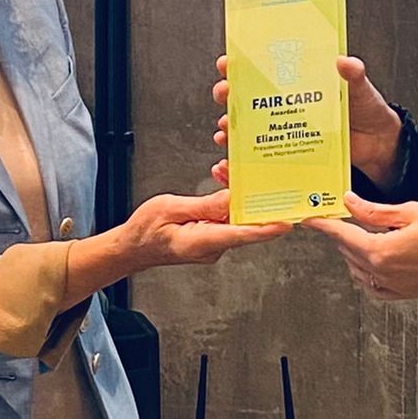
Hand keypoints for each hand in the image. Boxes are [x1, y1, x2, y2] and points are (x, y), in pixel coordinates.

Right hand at [122, 188, 290, 270]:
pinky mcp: (211, 237)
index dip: (265, 228)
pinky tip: (218, 184)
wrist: (131, 247)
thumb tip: (231, 200)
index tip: (286, 222)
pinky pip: (226, 219)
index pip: (241, 235)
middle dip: (250, 198)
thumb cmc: (145, 230)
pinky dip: (225, 202)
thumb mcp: (170, 209)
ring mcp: (213, 244)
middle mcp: (212, 247)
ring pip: (235, 219)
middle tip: (255, 174)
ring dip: (234, 196)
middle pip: (243, 224)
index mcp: (201, 242)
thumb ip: (203, 205)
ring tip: (223, 171)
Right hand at [211, 54, 403, 188]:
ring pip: (247, 126)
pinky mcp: (289, 152)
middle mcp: (286, 104)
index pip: (263, 68)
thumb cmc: (367, 110)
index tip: (228, 63)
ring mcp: (286, 129)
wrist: (378, 144)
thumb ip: (353, 75)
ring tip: (224, 129)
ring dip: (229, 127)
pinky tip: (231, 161)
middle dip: (228, 95)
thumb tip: (344, 61)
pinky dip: (242, 160)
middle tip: (225, 94)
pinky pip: (261, 156)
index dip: (241, 64)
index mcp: (299, 82)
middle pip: (246, 97)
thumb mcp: (360, 89)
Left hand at [308, 190, 417, 301]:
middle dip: (341, 236)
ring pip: (359, 272)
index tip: (310, 219)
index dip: (325, 225)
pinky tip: (372, 261)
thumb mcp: (411, 211)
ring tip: (358, 235)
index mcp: (383, 251)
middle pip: (349, 254)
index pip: (344, 236)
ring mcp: (396, 287)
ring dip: (353, 254)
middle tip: (337, 219)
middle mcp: (386, 273)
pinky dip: (367, 274)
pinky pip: (375, 288)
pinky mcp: (407, 293)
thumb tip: (350, 203)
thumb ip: (375, 211)